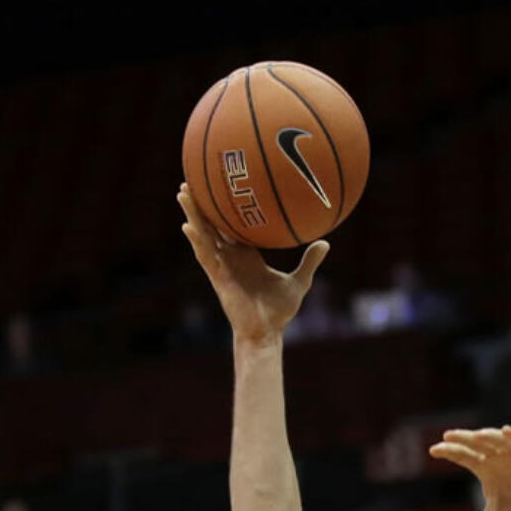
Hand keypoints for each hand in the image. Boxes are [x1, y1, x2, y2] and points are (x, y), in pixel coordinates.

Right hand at [178, 183, 328, 343]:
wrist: (267, 332)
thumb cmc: (279, 311)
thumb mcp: (299, 282)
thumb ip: (309, 262)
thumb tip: (326, 243)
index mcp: (247, 255)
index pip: (233, 226)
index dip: (226, 207)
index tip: (223, 185)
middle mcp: (231, 257)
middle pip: (212, 224)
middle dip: (203, 204)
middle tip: (194, 179)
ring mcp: (222, 266)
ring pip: (203, 235)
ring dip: (193, 214)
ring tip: (183, 192)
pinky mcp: (217, 278)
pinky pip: (205, 256)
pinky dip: (196, 241)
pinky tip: (187, 226)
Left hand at [428, 427, 510, 510]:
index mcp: (487, 471)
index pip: (465, 456)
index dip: (450, 452)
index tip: (433, 451)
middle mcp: (500, 459)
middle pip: (478, 444)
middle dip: (464, 439)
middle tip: (448, 436)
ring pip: (500, 441)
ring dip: (489, 437)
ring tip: (476, 436)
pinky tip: (505, 432)